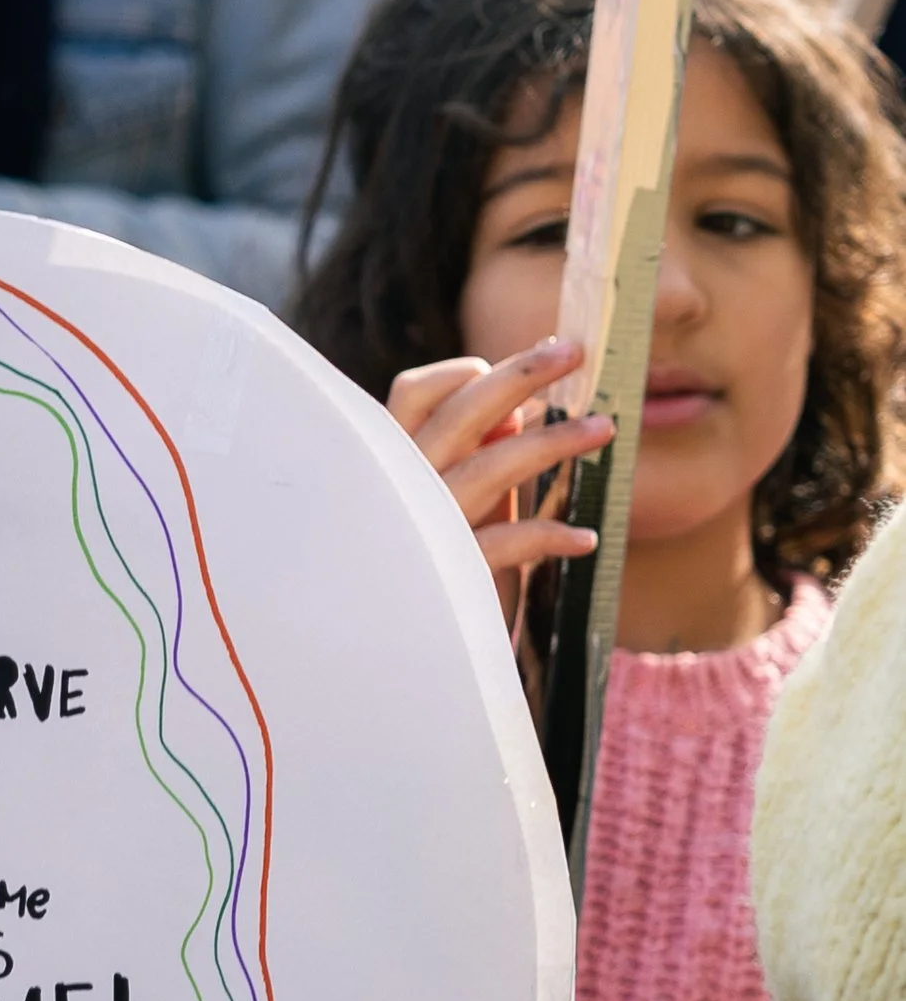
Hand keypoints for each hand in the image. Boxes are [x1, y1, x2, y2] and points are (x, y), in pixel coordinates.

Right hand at [387, 338, 611, 586]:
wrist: (417, 648)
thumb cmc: (441, 563)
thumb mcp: (456, 502)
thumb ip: (475, 458)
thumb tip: (514, 411)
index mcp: (397, 461)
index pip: (415, 392)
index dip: (466, 373)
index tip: (517, 368)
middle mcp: (406, 486)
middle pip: (461, 412)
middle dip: (522, 374)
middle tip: (574, 352)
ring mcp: (428, 527)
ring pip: (492, 466)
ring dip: (555, 441)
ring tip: (604, 429)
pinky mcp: (455, 572)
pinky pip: (510, 541)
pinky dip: (551, 536)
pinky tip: (584, 539)